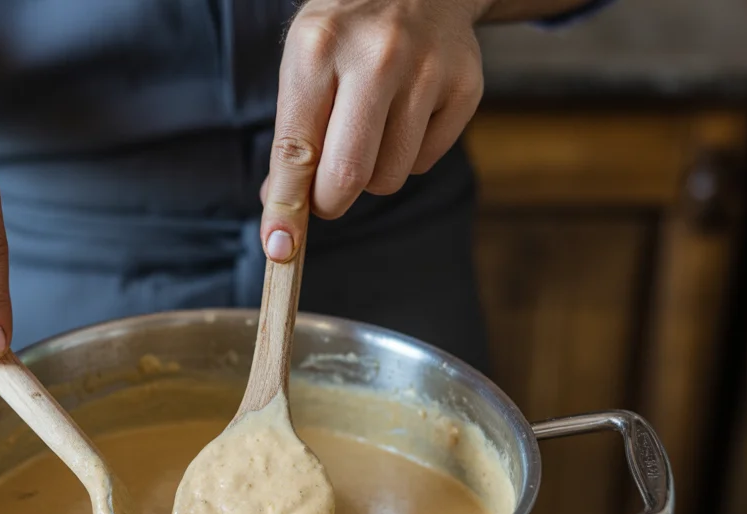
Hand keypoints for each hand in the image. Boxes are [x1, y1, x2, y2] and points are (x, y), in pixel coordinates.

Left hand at [259, 0, 488, 261]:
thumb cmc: (346, 31)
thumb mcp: (303, 63)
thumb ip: (292, 138)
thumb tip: (280, 214)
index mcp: (318, 47)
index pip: (297, 150)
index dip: (286, 207)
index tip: (281, 248)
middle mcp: (376, 57)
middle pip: (349, 176)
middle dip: (330, 202)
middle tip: (325, 193)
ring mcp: (427, 71)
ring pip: (389, 178)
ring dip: (371, 175)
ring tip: (369, 130)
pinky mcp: (465, 87)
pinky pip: (424, 162)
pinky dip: (407, 155)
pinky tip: (404, 114)